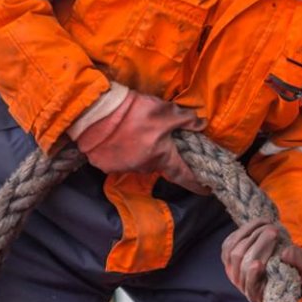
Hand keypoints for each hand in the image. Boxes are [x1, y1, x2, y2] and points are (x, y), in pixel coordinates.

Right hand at [72, 88, 206, 191]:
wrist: (96, 113)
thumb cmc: (134, 112)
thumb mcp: (166, 111)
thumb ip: (186, 120)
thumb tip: (201, 124)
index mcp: (162, 157)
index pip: (183, 175)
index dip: (195, 183)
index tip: (205, 190)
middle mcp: (143, 167)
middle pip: (159, 164)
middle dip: (163, 154)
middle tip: (160, 140)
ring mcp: (123, 168)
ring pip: (139, 162)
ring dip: (141, 152)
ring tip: (136, 134)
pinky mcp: (104, 164)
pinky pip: (119, 160)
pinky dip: (122, 151)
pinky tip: (119, 138)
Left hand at [221, 219, 301, 301]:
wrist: (284, 259)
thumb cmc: (295, 266)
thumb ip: (298, 261)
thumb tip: (286, 253)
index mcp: (260, 294)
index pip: (251, 287)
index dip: (252, 276)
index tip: (259, 264)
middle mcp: (243, 285)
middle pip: (243, 264)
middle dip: (258, 245)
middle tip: (274, 231)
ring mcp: (233, 271)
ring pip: (234, 252)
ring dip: (252, 235)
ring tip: (269, 225)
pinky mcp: (228, 256)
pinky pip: (229, 243)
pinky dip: (244, 230)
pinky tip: (260, 224)